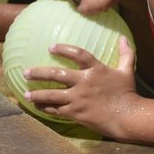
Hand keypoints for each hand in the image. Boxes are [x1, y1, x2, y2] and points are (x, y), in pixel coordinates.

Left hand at [22, 36, 138, 137]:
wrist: (127, 117)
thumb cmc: (128, 93)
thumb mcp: (128, 71)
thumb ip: (125, 53)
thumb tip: (123, 37)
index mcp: (96, 69)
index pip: (78, 54)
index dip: (64, 49)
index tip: (51, 47)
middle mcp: (84, 82)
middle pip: (56, 74)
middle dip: (39, 73)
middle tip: (26, 72)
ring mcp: (78, 98)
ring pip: (52, 94)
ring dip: (37, 93)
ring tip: (25, 93)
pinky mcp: (76, 113)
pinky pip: (57, 110)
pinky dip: (45, 108)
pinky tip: (37, 106)